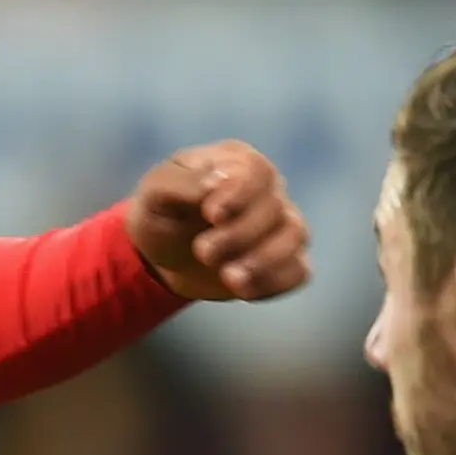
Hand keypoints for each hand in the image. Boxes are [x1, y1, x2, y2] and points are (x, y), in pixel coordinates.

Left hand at [126, 143, 310, 302]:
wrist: (160, 254)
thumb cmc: (161, 213)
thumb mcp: (156, 192)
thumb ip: (183, 182)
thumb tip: (219, 180)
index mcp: (238, 163)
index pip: (256, 172)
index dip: (239, 195)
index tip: (211, 215)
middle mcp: (267, 190)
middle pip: (274, 208)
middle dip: (239, 235)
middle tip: (202, 251)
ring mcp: (280, 225)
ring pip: (295, 237)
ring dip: (263, 261)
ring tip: (228, 278)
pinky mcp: (283, 261)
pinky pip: (298, 271)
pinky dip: (275, 282)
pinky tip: (243, 291)